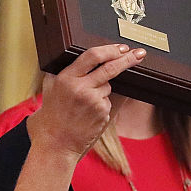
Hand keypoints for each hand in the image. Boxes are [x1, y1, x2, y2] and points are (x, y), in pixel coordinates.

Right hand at [29, 44, 145, 157]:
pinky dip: (101, 104)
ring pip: (108, 86)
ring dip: (102, 89)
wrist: (56, 142)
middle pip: (111, 68)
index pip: (93, 56)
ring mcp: (94, 101)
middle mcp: (81, 88)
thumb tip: (84, 57)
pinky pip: (107, 102)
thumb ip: (63, 71)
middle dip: (128, 59)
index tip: (122, 47)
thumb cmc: (52, 114)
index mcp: (67, 78)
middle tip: (139, 54)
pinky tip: (88, 114)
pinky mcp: (102, 114)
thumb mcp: (51, 87)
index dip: (110, 50)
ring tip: (84, 104)